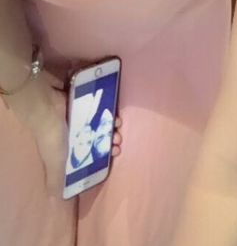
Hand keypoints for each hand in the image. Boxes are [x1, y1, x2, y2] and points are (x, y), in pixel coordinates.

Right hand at [18, 73, 121, 197]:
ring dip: (112, 128)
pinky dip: (109, 113)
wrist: (47, 109)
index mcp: (69, 150)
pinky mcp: (84, 104)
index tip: (115, 155)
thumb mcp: (54, 163)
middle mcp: (76, 135)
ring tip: (118, 128)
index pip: (89, 155)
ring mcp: (81, 118)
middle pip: (98, 139)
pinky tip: (115, 116)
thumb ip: (56, 180)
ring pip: (102, 125)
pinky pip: (100, 110)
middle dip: (110, 141)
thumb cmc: (52, 138)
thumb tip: (55, 202)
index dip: (103, 156)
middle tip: (118, 141)